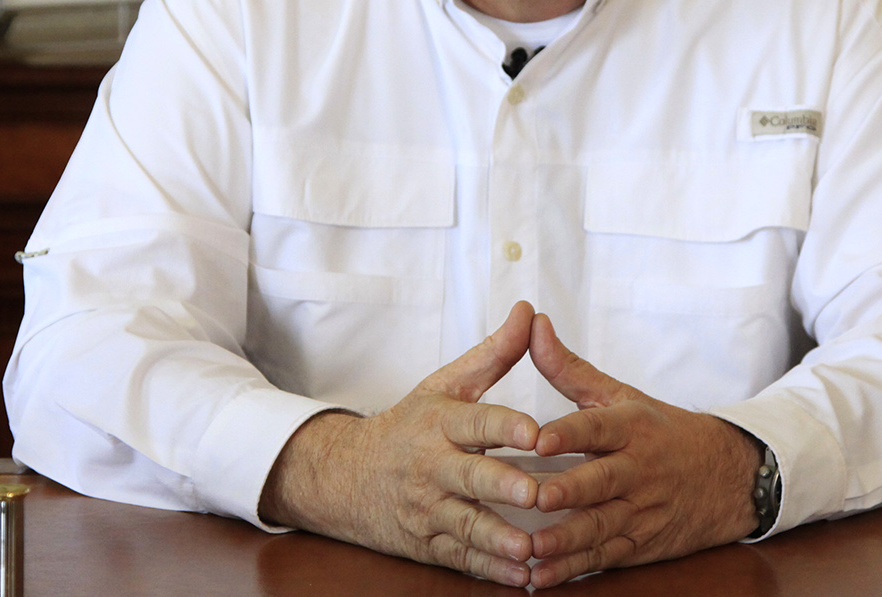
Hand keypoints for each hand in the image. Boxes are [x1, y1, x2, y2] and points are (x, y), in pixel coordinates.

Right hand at [258, 300, 542, 585]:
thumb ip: (494, 354)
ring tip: (530, 549)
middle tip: (536, 493)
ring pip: (466, 525)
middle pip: (470, 477)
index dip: (504, 426)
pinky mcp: (428, 543)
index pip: (475, 422)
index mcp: (440, 423)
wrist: (345, 477)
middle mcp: (432, 467)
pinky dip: (490, 571)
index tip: (535, 431)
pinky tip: (521, 579)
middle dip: (502, 486)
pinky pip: (461, 558)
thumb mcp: (446, 384)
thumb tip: (530, 311)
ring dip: (498, 539)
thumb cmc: (410, 425)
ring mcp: (428, 509)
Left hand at [526, 312, 759, 587]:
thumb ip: (569, 368)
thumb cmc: (661, 430)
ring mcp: (641, 511)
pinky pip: (604, 558)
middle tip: (536, 498)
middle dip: (570, 491)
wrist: (727, 476)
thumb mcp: (622, 394)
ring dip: (565, 540)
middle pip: (603, 482)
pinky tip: (541, 578)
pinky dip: (573, 569)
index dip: (570, 433)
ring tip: (531, 548)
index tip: (538, 437)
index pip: (599, 427)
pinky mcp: (640, 544)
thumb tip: (533, 323)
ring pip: (602, 527)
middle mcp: (638, 470)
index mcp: (631, 426)